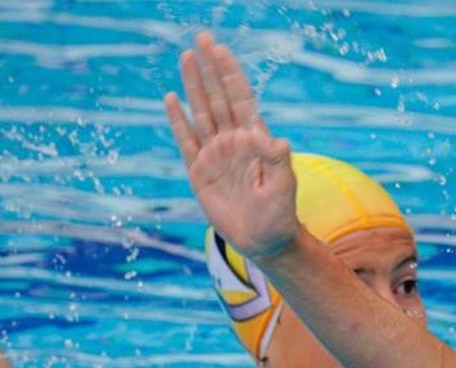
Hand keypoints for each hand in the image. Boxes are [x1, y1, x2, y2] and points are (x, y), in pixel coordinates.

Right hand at [164, 34, 298, 259]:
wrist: (264, 240)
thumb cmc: (279, 214)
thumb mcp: (284, 187)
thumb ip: (278, 162)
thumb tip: (278, 141)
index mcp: (255, 140)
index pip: (241, 100)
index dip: (231, 75)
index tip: (221, 50)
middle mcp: (233, 141)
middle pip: (219, 98)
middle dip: (211, 69)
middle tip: (201, 39)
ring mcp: (215, 154)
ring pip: (201, 112)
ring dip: (193, 86)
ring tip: (186, 58)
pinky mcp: (199, 171)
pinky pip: (186, 140)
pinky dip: (178, 121)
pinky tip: (171, 99)